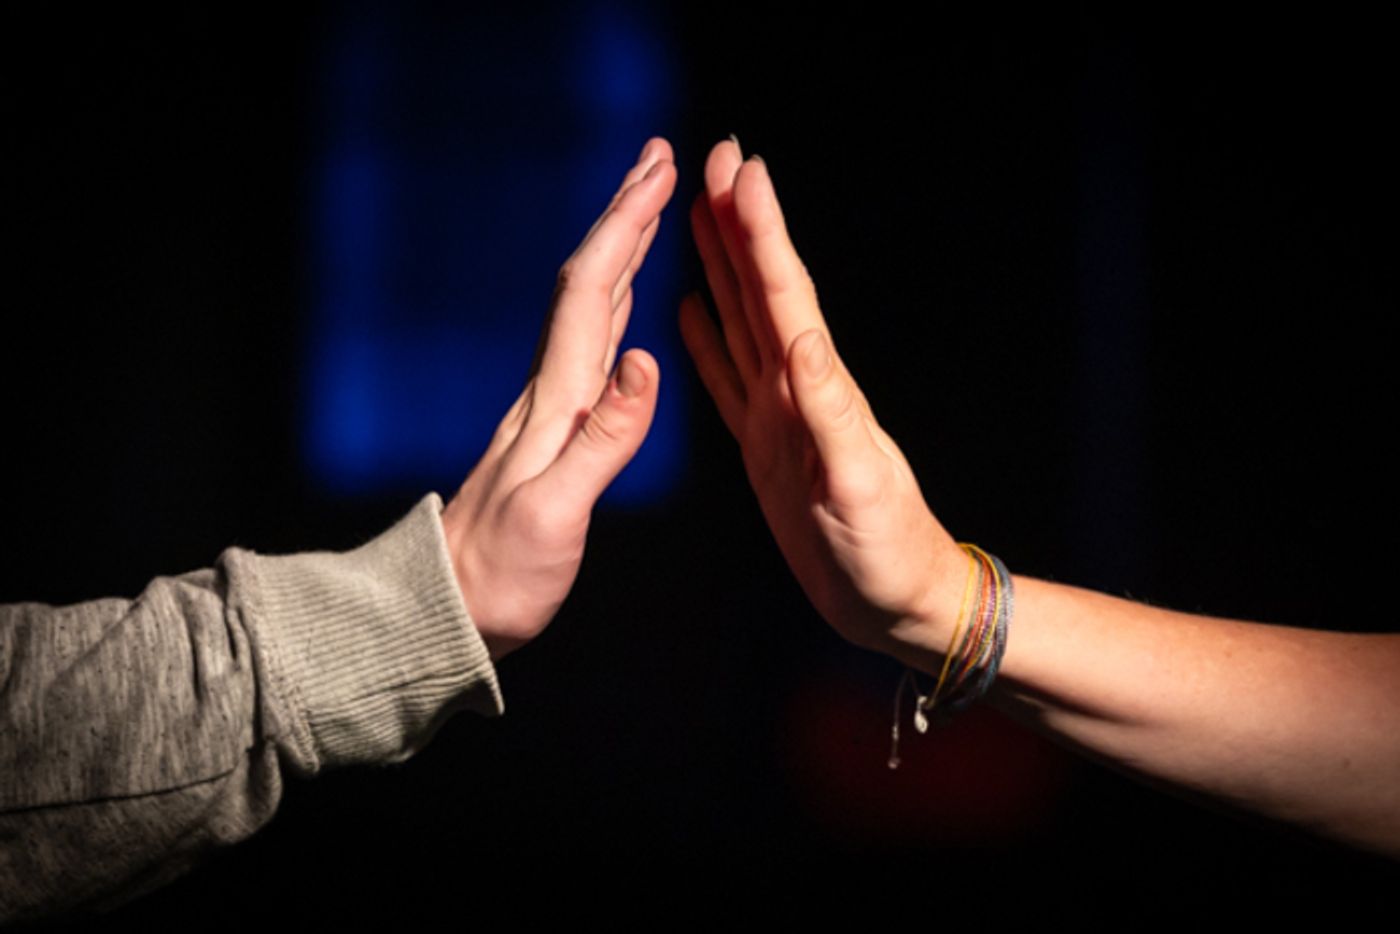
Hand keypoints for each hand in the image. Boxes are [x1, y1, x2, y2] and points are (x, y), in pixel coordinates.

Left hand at [441, 138, 676, 659]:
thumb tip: (648, 362)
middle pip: (588, 283)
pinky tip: (625, 305)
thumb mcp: (554, 515)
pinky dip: (614, 308)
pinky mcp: (552, 434)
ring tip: (648, 208)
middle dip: (625, 215)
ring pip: (590, 309)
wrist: (448, 609)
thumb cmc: (501, 575)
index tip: (656, 171)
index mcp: (554, 402)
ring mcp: (548, 410)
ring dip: (621, 252)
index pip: (591, 293)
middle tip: (657, 157)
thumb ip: (604, 440)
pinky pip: (590, 349)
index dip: (625, 226)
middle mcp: (549, 392)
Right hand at [680, 140, 963, 659]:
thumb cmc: (887, 551)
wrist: (895, 601)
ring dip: (719, 266)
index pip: (785, 293)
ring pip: (739, 322)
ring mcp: (778, 414)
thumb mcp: (859, 484)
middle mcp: (797, 387)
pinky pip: (727, 379)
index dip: (761, 230)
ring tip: (696, 214)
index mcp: (819, 388)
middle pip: (759, 289)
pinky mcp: (765, 446)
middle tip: (713, 158)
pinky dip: (707, 341)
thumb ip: (828, 412)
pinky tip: (691, 310)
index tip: (742, 169)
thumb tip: (802, 338)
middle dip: (736, 223)